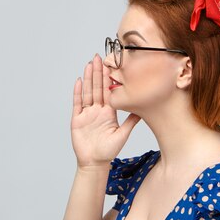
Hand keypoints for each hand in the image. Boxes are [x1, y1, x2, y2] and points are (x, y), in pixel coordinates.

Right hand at [70, 53, 140, 168]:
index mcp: (108, 112)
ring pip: (87, 92)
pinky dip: (78, 93)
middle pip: (97, 88)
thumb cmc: (108, 151)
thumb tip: (142, 109)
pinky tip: (78, 82)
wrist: (95, 163)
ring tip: (89, 64)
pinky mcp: (77, 120)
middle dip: (97, 72)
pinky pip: (77, 104)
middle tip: (98, 57)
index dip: (108, 78)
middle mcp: (97, 110)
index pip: (108, 91)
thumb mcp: (123, 134)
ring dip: (88, 78)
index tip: (111, 64)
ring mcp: (86, 114)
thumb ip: (131, 121)